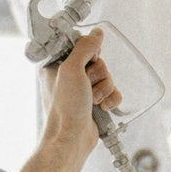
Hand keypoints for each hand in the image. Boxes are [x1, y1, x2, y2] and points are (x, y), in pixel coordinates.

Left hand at [40, 28, 119, 154]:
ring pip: (107, 77)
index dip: (88, 53)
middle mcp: (70, 77)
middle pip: (97, 61)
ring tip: (93, 101)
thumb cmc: (65, 107)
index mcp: (57, 66)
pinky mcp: (95, 103)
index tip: (87, 61)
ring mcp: (83, 91)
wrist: (72, 139)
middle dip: (98, 75)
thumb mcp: (72, 70)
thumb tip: (97, 32)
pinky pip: (113, 92)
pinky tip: (103, 107)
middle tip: (88, 86)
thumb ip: (85, 48)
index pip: (80, 46)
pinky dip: (111, 99)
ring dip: (104, 89)